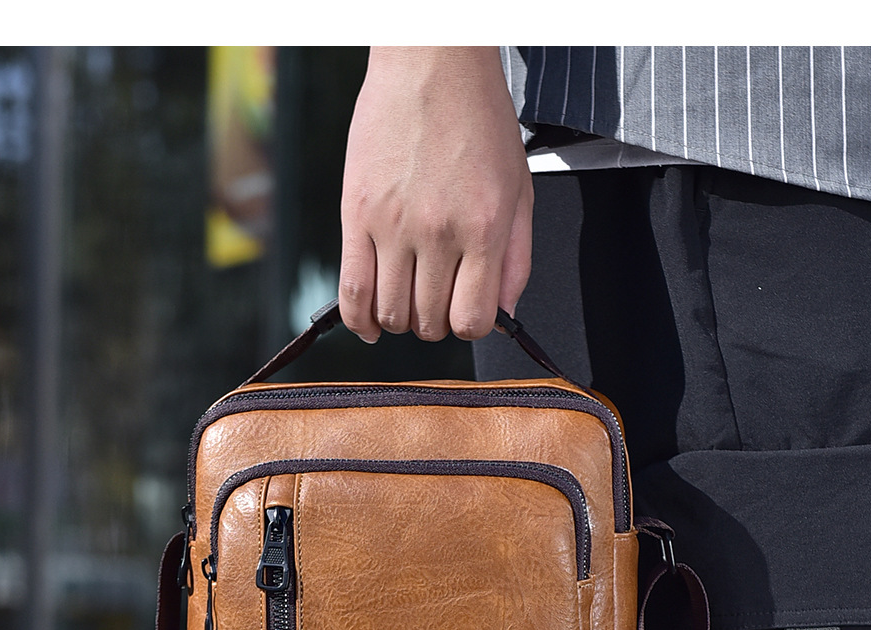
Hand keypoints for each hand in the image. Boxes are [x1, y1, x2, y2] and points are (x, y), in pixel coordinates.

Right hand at [339, 47, 532, 342]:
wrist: (432, 62)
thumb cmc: (479, 120)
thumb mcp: (519, 188)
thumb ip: (516, 257)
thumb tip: (505, 314)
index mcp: (483, 228)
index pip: (473, 320)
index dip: (469, 325)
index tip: (465, 311)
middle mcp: (439, 232)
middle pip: (431, 322)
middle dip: (436, 323)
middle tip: (436, 298)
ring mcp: (394, 225)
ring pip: (392, 313)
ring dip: (401, 320)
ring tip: (407, 300)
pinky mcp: (357, 213)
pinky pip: (351, 290)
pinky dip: (360, 319)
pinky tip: (371, 323)